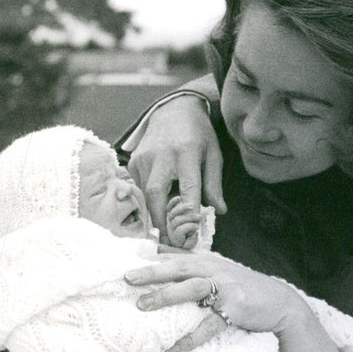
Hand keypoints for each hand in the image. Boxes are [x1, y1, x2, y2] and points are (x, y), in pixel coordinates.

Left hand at [124, 253, 306, 351]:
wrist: (279, 303)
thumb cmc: (244, 287)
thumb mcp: (220, 269)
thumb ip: (192, 262)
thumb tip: (157, 249)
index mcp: (210, 261)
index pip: (178, 256)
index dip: (153, 258)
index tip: (126, 261)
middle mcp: (216, 270)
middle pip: (181, 267)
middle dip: (153, 271)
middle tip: (128, 277)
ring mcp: (226, 289)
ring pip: (192, 288)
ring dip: (166, 295)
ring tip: (143, 305)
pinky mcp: (234, 309)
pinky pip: (207, 325)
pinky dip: (189, 338)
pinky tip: (173, 349)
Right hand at [128, 94, 225, 242]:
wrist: (174, 111)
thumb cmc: (199, 135)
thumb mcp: (214, 155)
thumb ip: (214, 184)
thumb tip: (218, 211)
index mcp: (186, 151)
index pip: (188, 187)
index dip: (189, 211)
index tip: (193, 230)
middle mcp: (161, 154)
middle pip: (156, 193)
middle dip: (162, 219)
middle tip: (171, 239)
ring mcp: (143, 157)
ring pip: (145, 194)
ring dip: (155, 211)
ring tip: (168, 224)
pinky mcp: (134, 161)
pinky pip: (139, 187)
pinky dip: (149, 199)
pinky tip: (160, 200)